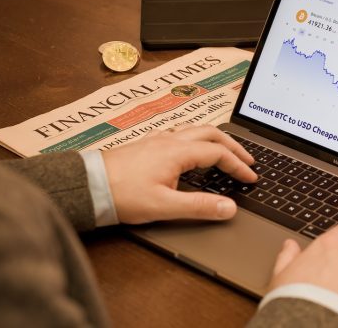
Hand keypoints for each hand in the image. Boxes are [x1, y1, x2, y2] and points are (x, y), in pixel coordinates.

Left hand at [102, 125, 256, 223]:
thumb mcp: (164, 206)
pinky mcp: (146, 145)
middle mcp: (169, 141)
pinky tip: (192, 151)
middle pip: (211, 133)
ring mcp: (157, 140)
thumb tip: (229, 208)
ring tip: (226, 151)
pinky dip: (197, 139)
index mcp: (177, 152)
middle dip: (233, 146)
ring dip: (216, 139)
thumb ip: (199, 207)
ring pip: (195, 130)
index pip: (219, 153)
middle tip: (247, 159)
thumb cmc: (120, 195)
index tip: (250, 177)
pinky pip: (180, 134)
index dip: (238, 165)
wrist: (86, 186)